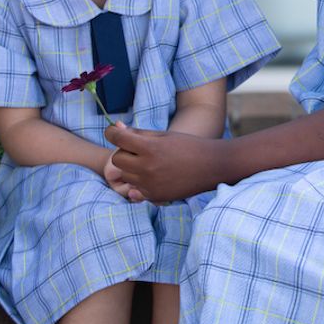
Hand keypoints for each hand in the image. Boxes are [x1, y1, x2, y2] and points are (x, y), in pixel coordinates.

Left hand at [105, 123, 225, 203]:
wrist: (211, 166)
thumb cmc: (188, 145)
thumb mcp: (163, 135)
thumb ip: (138, 133)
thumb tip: (115, 126)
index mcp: (149, 148)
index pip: (117, 138)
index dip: (112, 132)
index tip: (113, 131)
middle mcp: (147, 167)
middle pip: (117, 159)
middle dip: (124, 152)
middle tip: (138, 149)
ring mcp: (150, 184)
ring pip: (125, 175)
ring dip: (132, 168)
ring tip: (150, 162)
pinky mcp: (154, 196)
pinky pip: (135, 188)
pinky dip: (140, 181)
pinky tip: (155, 175)